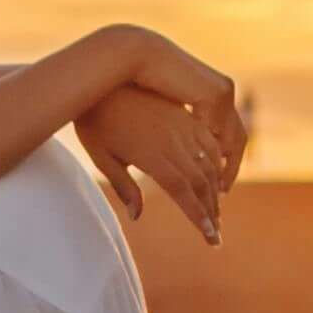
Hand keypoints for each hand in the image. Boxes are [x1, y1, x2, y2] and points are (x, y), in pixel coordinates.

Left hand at [77, 83, 242, 245]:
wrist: (103, 77)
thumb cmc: (95, 121)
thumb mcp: (101, 156)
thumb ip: (122, 186)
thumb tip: (136, 216)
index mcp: (151, 155)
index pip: (182, 191)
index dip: (198, 214)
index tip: (209, 235)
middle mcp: (172, 141)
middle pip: (200, 181)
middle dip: (210, 211)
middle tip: (215, 235)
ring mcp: (181, 127)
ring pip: (209, 162)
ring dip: (215, 190)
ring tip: (216, 214)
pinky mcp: (185, 116)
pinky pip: (209, 142)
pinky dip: (217, 163)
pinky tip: (217, 179)